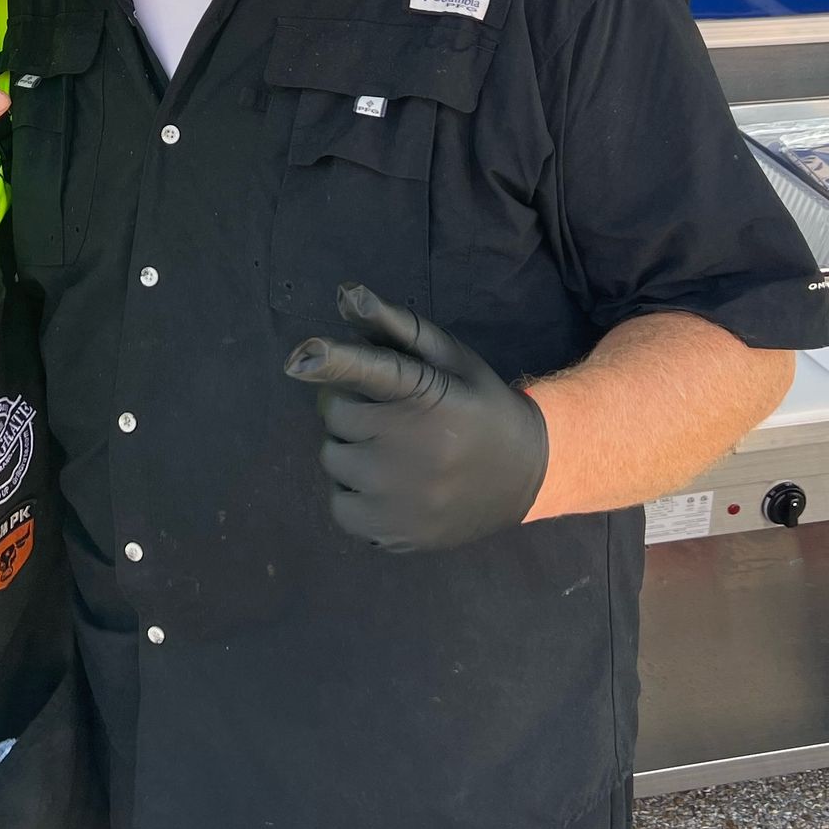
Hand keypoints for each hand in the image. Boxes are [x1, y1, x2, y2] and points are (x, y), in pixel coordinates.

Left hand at [285, 283, 548, 551]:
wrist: (528, 474)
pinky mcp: (396, 534)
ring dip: (350, 451)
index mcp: (430, 396)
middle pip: (335, 416)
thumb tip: (345, 295)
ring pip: (333, 460)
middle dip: (351, 410)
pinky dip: (353, 494)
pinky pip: (340, 507)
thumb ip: (397, 326)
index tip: (300, 356)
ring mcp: (403, 497)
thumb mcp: (451, 358)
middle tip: (386, 416)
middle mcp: (414, 448)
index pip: (370, 371)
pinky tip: (387, 486)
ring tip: (391, 452)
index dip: (330, 360)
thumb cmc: (478, 405)